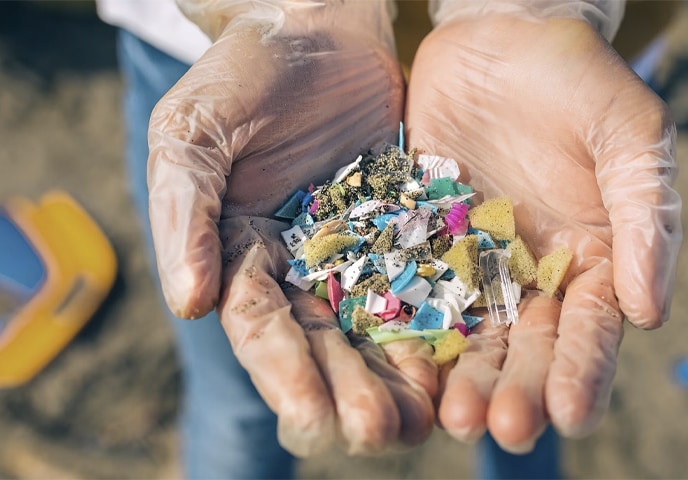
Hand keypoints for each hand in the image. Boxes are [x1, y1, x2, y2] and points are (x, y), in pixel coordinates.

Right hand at [147, 1, 435, 455]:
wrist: (319, 28)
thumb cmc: (244, 74)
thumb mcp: (193, 133)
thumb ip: (184, 213)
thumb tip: (188, 303)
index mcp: (238, 254)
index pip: (259, 326)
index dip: (283, 374)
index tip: (311, 418)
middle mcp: (299, 267)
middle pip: (324, 342)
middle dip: (350, 390)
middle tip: (381, 433)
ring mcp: (356, 251)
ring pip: (376, 326)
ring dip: (397, 375)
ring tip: (425, 420)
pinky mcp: (406, 229)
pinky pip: (424, 281)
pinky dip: (437, 322)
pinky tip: (459, 360)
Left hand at [406, 13, 681, 450]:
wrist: (500, 36)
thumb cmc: (577, 80)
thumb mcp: (629, 135)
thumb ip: (645, 219)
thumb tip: (651, 314)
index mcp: (591, 258)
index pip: (590, 328)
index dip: (583, 372)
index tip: (570, 413)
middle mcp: (531, 272)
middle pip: (526, 345)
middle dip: (516, 389)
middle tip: (501, 427)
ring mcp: (472, 260)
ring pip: (468, 332)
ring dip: (461, 377)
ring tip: (450, 415)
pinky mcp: (421, 239)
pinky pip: (413, 289)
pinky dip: (408, 328)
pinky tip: (399, 363)